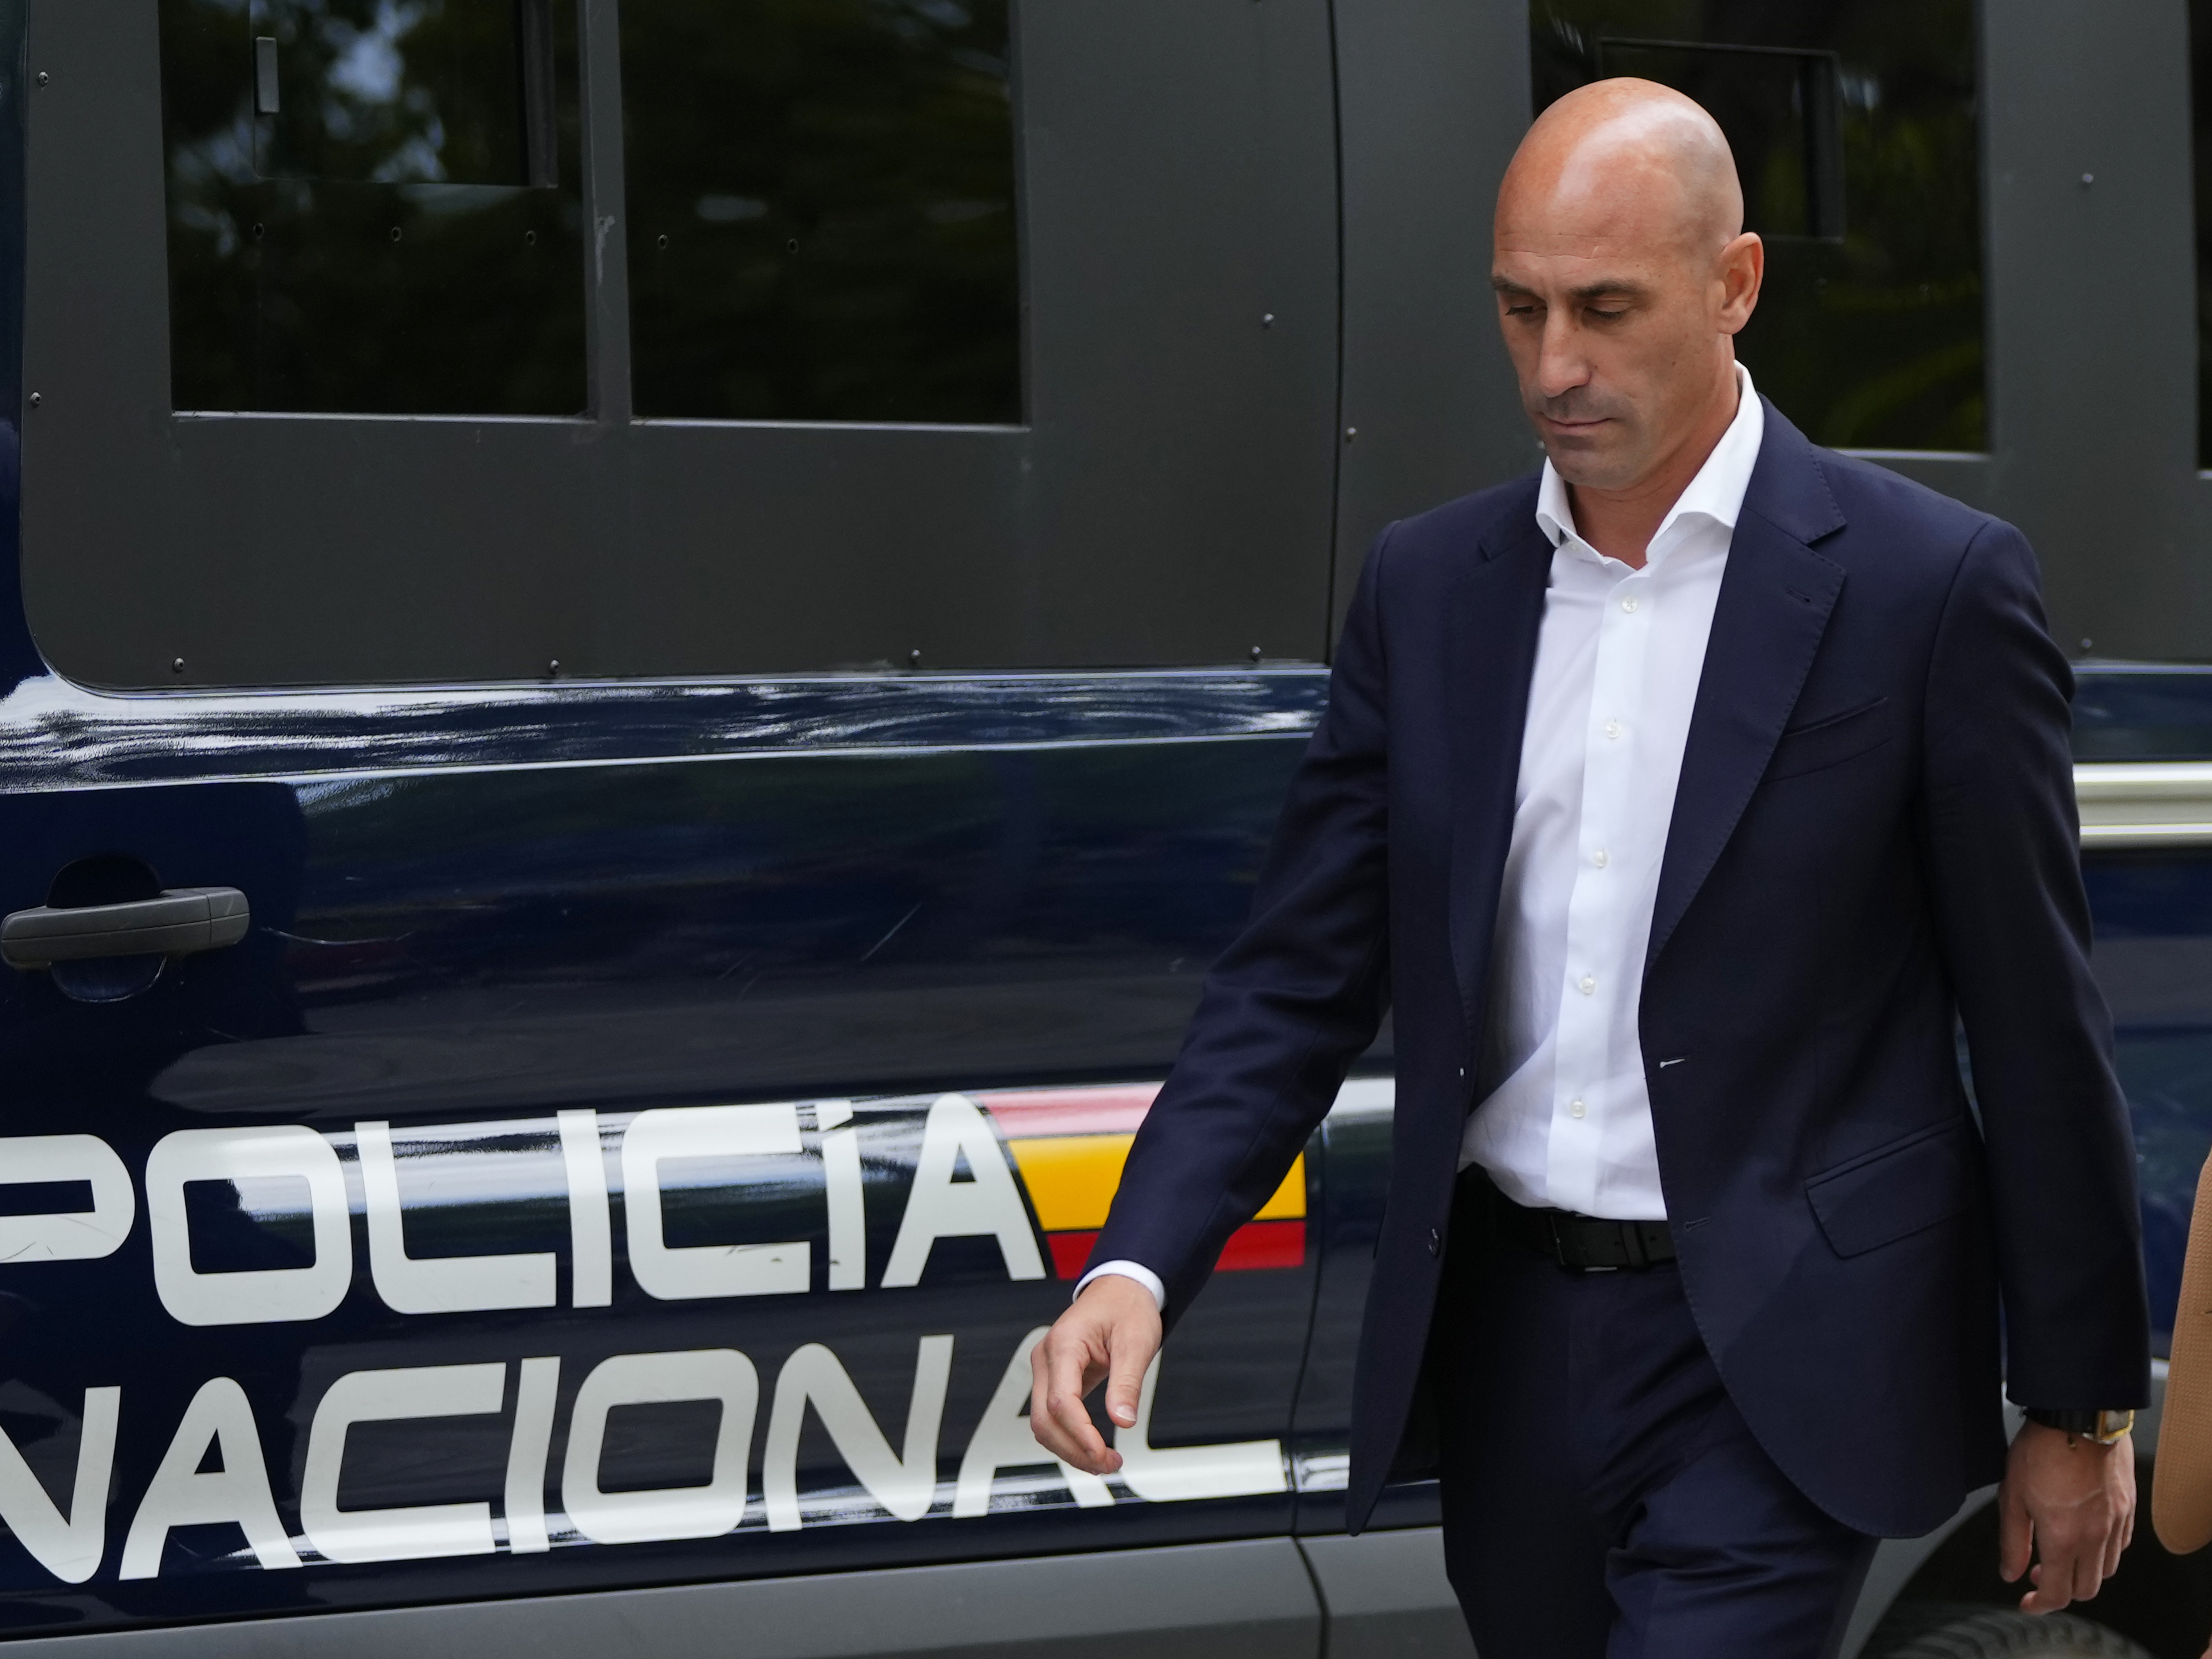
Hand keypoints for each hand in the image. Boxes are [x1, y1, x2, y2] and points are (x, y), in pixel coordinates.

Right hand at [1029, 1274, 1163, 1474]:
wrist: (1120, 1289)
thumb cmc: (1127, 1307)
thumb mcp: (1136, 1341)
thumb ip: (1127, 1382)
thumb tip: (1122, 1421)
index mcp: (1064, 1344)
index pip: (1061, 1401)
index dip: (1080, 1435)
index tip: (1103, 1455)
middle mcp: (1046, 1358)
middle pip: (1044, 1419)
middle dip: (1074, 1450)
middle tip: (1109, 1465)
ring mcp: (1047, 1369)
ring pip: (1043, 1422)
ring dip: (1070, 1448)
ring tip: (1104, 1462)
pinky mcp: (1054, 1378)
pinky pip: (1052, 1415)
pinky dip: (1069, 1437)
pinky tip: (1092, 1448)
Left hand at [1998, 1420, 2135, 1612]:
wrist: (2078, 1417)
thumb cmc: (2041, 1450)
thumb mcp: (2012, 1495)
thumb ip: (2012, 1540)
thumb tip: (2010, 1573)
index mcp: (2064, 1538)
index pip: (2057, 1592)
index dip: (2039, 1604)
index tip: (2026, 1602)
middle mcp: (2096, 1537)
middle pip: (2086, 1589)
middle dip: (2061, 1591)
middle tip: (2038, 1574)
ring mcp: (2116, 1524)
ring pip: (2106, 1570)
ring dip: (2083, 1572)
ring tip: (2059, 1554)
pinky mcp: (2128, 1509)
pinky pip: (2121, 1546)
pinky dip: (2103, 1552)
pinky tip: (2084, 1536)